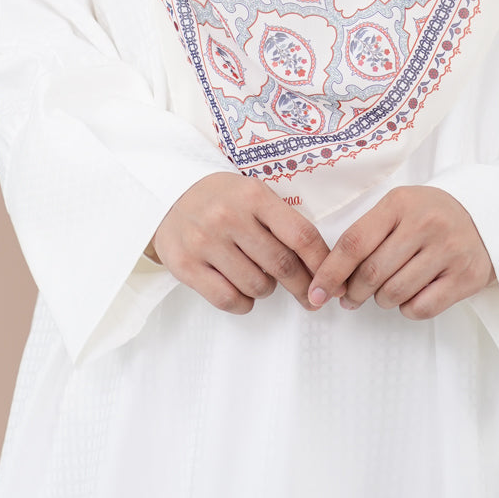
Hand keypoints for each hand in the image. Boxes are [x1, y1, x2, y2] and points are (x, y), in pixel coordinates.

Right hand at [148, 172, 331, 314]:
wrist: (166, 195)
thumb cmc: (220, 198)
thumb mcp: (251, 194)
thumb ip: (280, 221)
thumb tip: (318, 264)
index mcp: (253, 195)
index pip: (300, 234)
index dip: (321, 262)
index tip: (332, 280)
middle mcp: (229, 217)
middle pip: (282, 265)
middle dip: (303, 286)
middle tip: (311, 297)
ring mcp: (205, 242)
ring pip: (257, 286)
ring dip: (267, 289)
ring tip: (260, 277)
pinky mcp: (186, 265)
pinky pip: (228, 300)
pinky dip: (244, 303)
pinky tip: (242, 291)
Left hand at [307, 185, 495, 319]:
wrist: (485, 216)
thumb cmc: (429, 215)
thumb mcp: (399, 208)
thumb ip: (367, 235)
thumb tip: (333, 279)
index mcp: (400, 204)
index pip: (354, 243)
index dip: (330, 272)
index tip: (316, 292)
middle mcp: (425, 224)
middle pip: (372, 273)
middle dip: (354, 292)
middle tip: (351, 296)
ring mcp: (448, 251)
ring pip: (394, 294)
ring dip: (381, 300)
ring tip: (386, 290)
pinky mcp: (465, 277)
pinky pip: (421, 308)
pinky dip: (408, 308)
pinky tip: (412, 293)